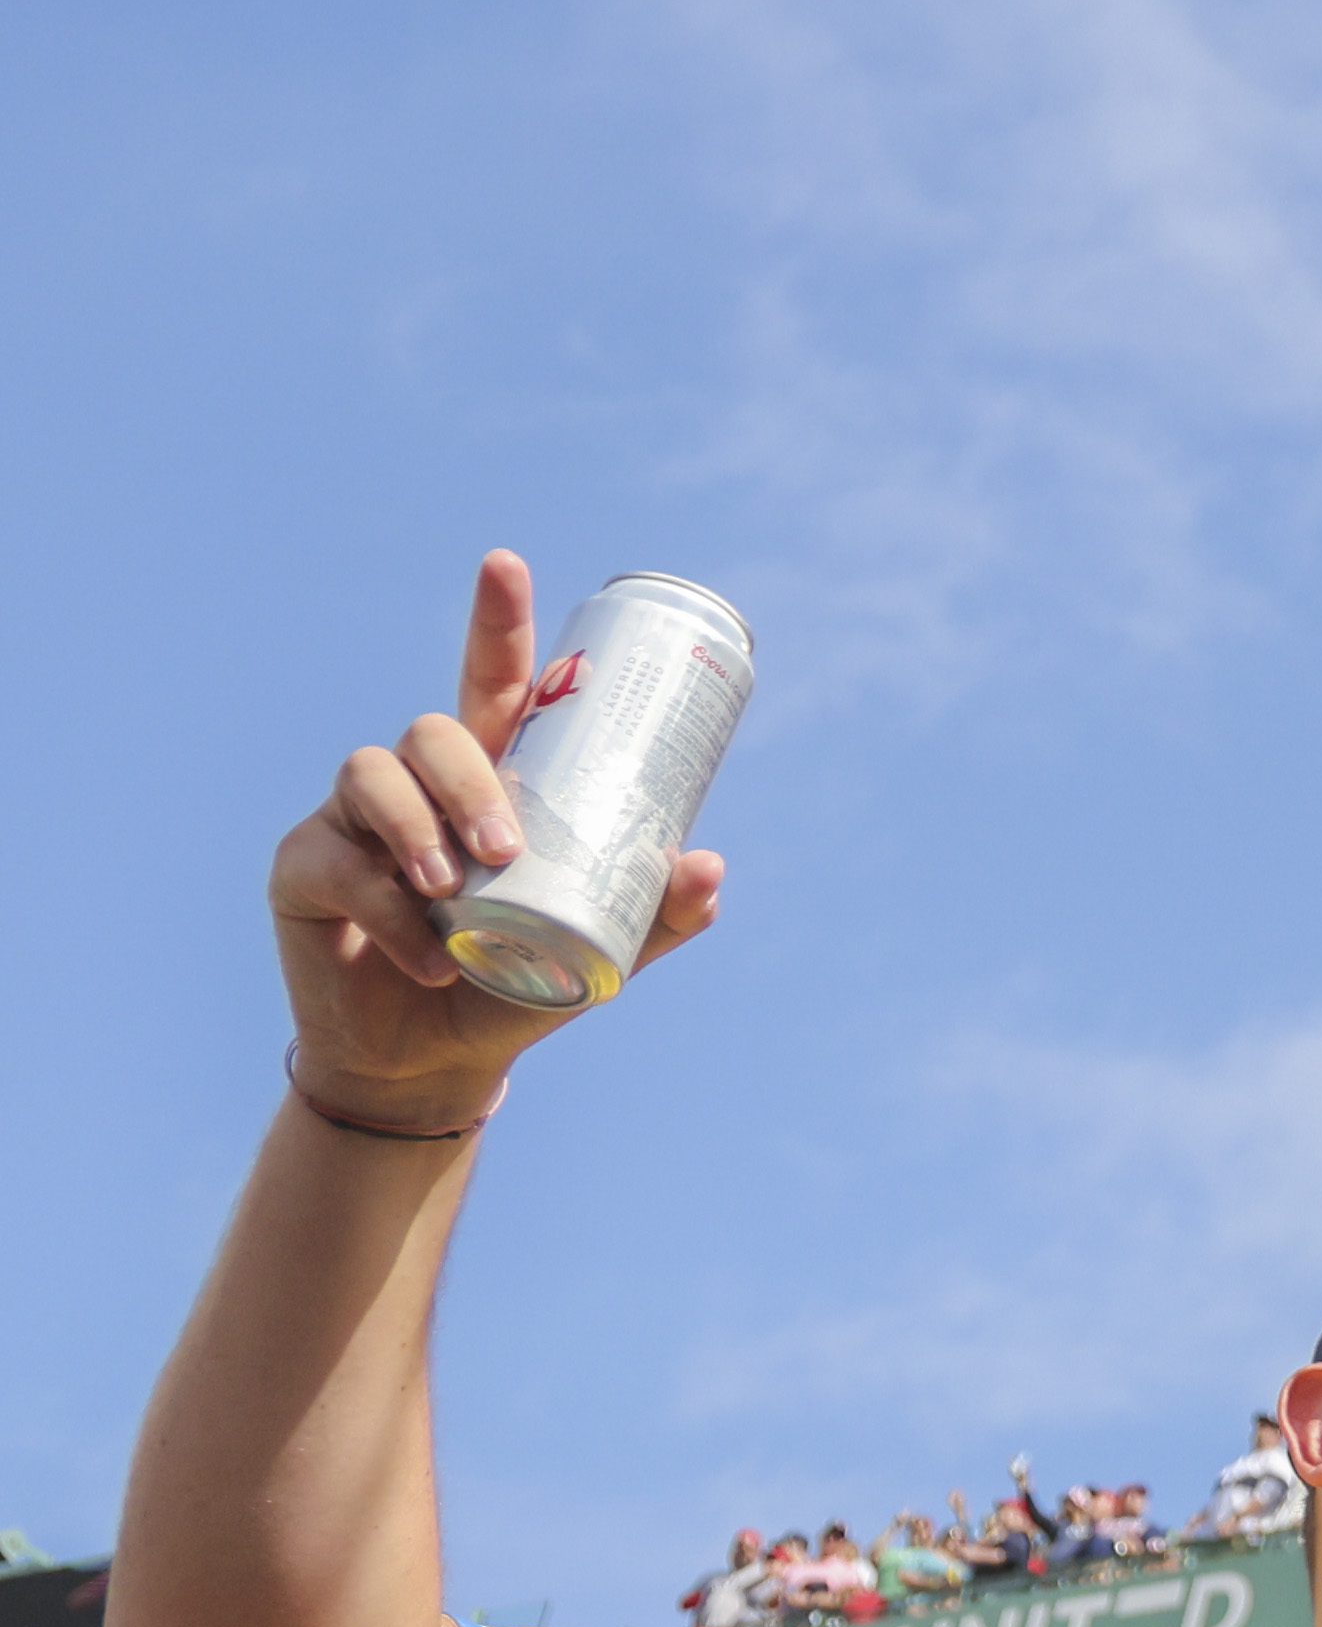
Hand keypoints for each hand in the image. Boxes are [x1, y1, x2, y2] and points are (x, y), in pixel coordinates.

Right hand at [274, 552, 722, 1126]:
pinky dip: (392, 915)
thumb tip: (710, 863)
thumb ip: (657, 913)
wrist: (434, 1062)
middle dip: (469, 779)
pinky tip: (430, 958)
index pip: (489, 684)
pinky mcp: (306, 868)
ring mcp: (351, 819)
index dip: (497, 622)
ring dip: (419, 830)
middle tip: (504, 848)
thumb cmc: (515, 986)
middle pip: (432, 731)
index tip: (506, 564)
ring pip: (373, 776)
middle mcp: (415, 784)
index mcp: (488, 780)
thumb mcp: (599, 953)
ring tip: (457, 895)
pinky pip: (342, 866)